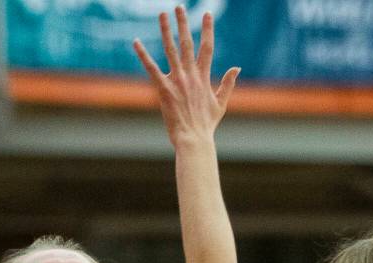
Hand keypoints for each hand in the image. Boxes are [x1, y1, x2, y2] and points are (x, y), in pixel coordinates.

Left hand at [134, 6, 238, 147]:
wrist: (194, 139)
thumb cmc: (206, 125)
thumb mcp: (221, 103)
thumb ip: (227, 84)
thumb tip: (236, 68)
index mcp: (204, 77)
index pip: (207, 47)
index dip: (207, 30)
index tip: (207, 14)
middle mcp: (191, 75)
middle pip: (187, 43)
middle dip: (183, 23)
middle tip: (179, 7)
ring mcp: (177, 81)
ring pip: (170, 50)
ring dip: (166, 30)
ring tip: (162, 14)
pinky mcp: (163, 90)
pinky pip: (151, 68)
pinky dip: (143, 55)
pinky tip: (136, 42)